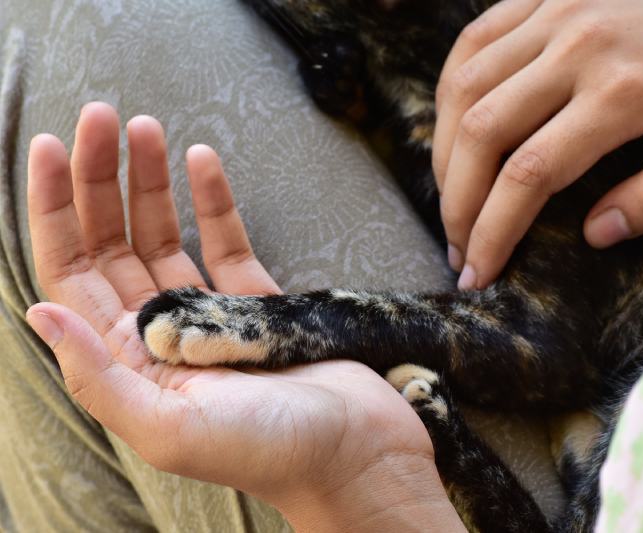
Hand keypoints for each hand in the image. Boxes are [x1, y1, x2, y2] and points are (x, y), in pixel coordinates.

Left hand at [26, 103, 463, 531]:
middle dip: (100, 180)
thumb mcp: (169, 428)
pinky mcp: (260, 305)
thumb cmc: (270, 453)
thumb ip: (98, 376)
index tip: (50, 148)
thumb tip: (38, 311)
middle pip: (114, 244)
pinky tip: (202, 160)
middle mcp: (161, 337)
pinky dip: (213, 201)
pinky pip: (227, 243)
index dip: (54, 211)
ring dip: (150, 181)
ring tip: (144, 126)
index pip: (73, 275)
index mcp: (130, 366)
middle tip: (101, 117)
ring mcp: (211, 316)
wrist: (360, 453)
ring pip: (165, 236)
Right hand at [433, 0, 642, 289]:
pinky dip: (450, 94)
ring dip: (443, 153)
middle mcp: (575, 45)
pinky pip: (472, 43)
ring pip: (464, 88)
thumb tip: (595, 233)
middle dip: (456, 203)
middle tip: (456, 248)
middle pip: (481, 133)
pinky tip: (453, 133)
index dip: (493, 231)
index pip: (529, 173)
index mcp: (622, 90)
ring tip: (451, 200)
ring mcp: (553, 12)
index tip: (479, 271)